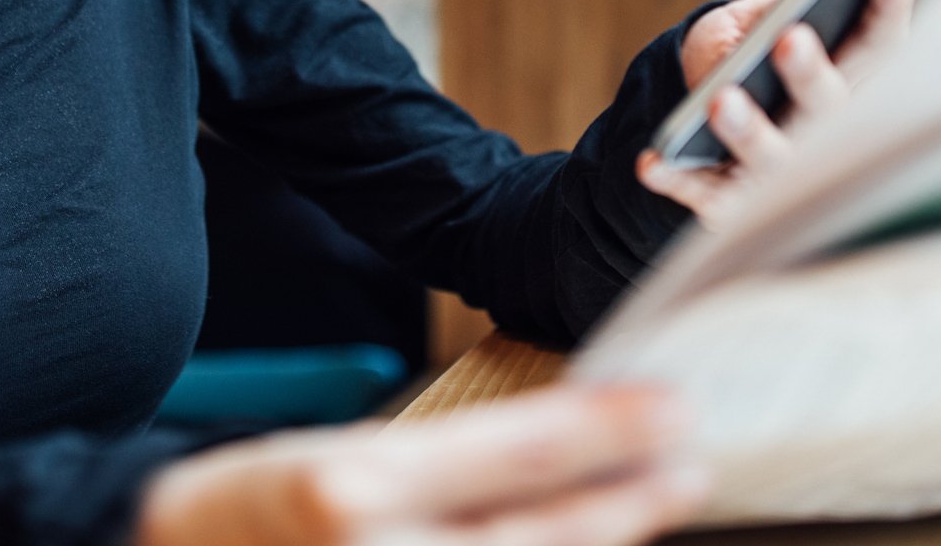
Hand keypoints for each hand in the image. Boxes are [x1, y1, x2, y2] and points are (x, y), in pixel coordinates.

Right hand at [134, 383, 710, 545]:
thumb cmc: (251, 511)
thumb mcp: (342, 458)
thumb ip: (455, 466)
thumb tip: (571, 447)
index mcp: (351, 486)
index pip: (515, 455)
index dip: (607, 430)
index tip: (671, 407)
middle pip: (542, 536)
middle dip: (630, 501)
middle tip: (688, 462)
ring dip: (600, 539)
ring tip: (647, 504)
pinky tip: (581, 542)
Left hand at [635, 0, 913, 227]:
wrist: (702, 117)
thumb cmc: (746, 53)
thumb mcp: (758, 21)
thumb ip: (771, 16)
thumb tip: (774, 22)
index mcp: (847, 78)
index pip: (880, 43)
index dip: (890, 7)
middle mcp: (824, 131)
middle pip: (828, 105)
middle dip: (810, 74)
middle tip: (789, 40)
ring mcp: (779, 170)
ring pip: (772, 157)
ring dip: (748, 131)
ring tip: (720, 101)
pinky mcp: (731, 200)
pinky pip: (705, 193)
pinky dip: (678, 178)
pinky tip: (651, 161)